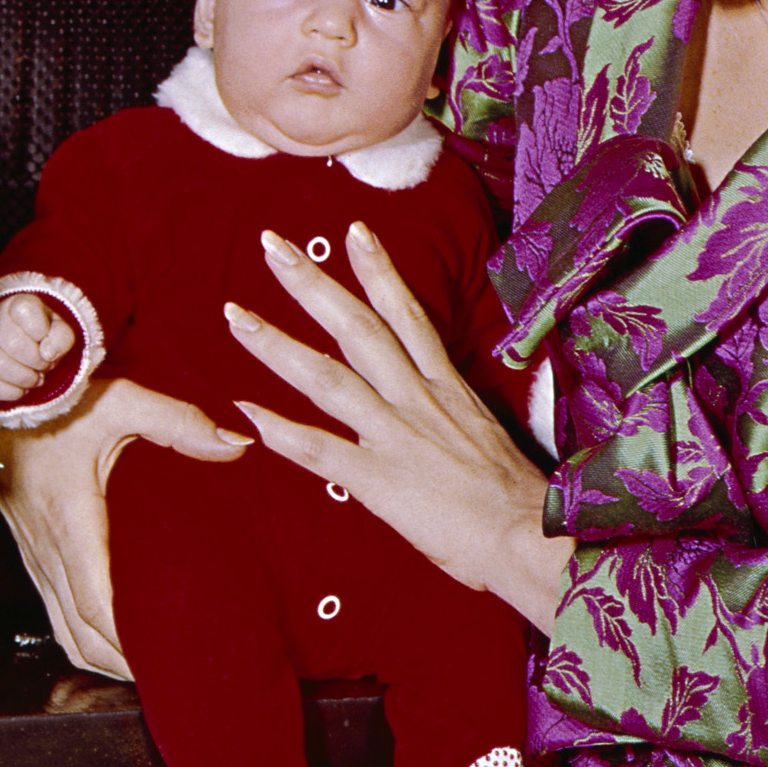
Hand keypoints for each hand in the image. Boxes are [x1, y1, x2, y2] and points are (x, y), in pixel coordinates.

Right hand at [0, 290, 78, 406]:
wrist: (18, 342)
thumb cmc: (41, 336)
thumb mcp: (58, 330)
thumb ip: (62, 337)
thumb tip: (48, 353)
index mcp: (18, 305)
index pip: (27, 311)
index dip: (43, 332)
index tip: (46, 339)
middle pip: (13, 343)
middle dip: (36, 361)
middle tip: (44, 365)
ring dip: (24, 378)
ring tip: (35, 377)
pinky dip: (10, 392)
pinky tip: (21, 387)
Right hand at [0, 375, 244, 677]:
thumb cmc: (54, 398)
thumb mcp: (120, 401)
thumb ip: (180, 421)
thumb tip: (237, 442)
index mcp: (69, 517)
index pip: (93, 600)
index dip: (122, 641)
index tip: (156, 662)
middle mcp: (45, 543)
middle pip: (77, 630)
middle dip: (117, 663)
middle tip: (164, 677)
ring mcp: (33, 549)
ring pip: (60, 625)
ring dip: (97, 653)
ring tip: (142, 666)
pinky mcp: (30, 546)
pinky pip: (51, 605)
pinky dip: (79, 630)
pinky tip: (108, 632)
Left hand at [228, 223, 569, 627]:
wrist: (531, 536)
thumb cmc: (515, 497)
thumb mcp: (484, 435)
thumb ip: (450, 413)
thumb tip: (428, 407)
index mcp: (446, 387)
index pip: (407, 315)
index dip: (378, 270)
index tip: (353, 229)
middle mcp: (417, 400)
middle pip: (356, 329)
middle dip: (310, 284)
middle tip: (271, 243)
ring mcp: (396, 436)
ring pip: (326, 378)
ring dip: (276, 345)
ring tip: (236, 317)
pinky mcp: (379, 480)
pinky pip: (320, 450)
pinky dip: (281, 430)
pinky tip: (246, 412)